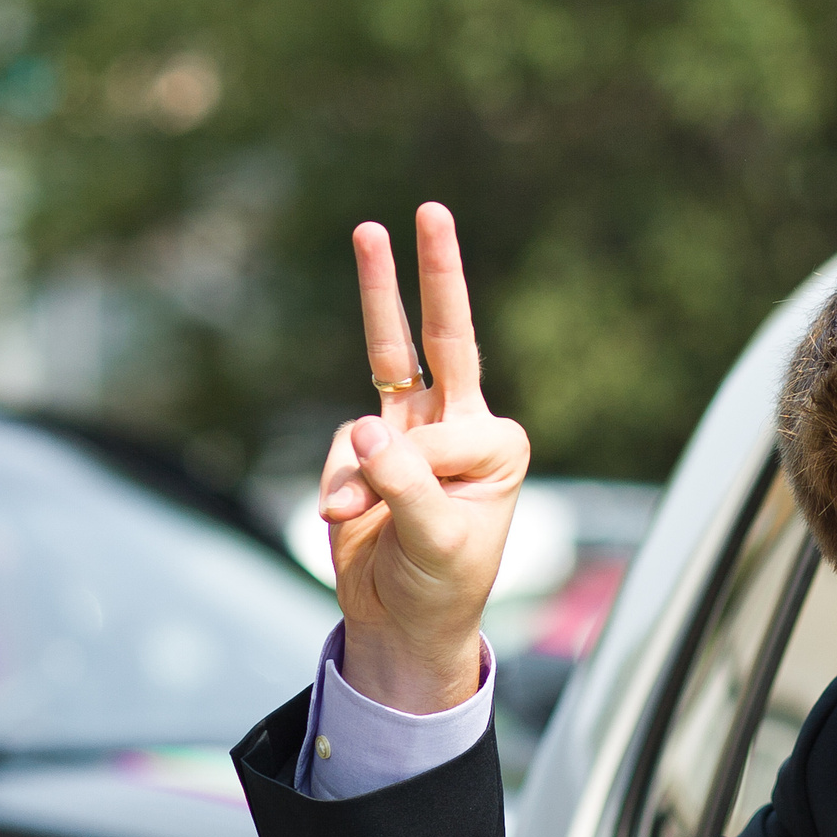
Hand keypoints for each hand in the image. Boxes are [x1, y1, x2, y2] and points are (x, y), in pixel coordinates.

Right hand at [318, 204, 530, 712]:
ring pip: (389, 353)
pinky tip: (346, 517)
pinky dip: (335, 478)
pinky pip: (340, 442)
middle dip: (436, 276)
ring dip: (376, 292)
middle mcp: (463, 427)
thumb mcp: (436, 543)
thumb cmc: (442, 587)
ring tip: (371, 227)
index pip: (447, 432)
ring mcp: (413, 431)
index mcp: (501, 447)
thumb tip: (363, 428)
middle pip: (445, 338)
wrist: (404, 625)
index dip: (413, 471)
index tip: (400, 515)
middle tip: (430, 211)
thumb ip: (402, 485)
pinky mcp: (369, 448)